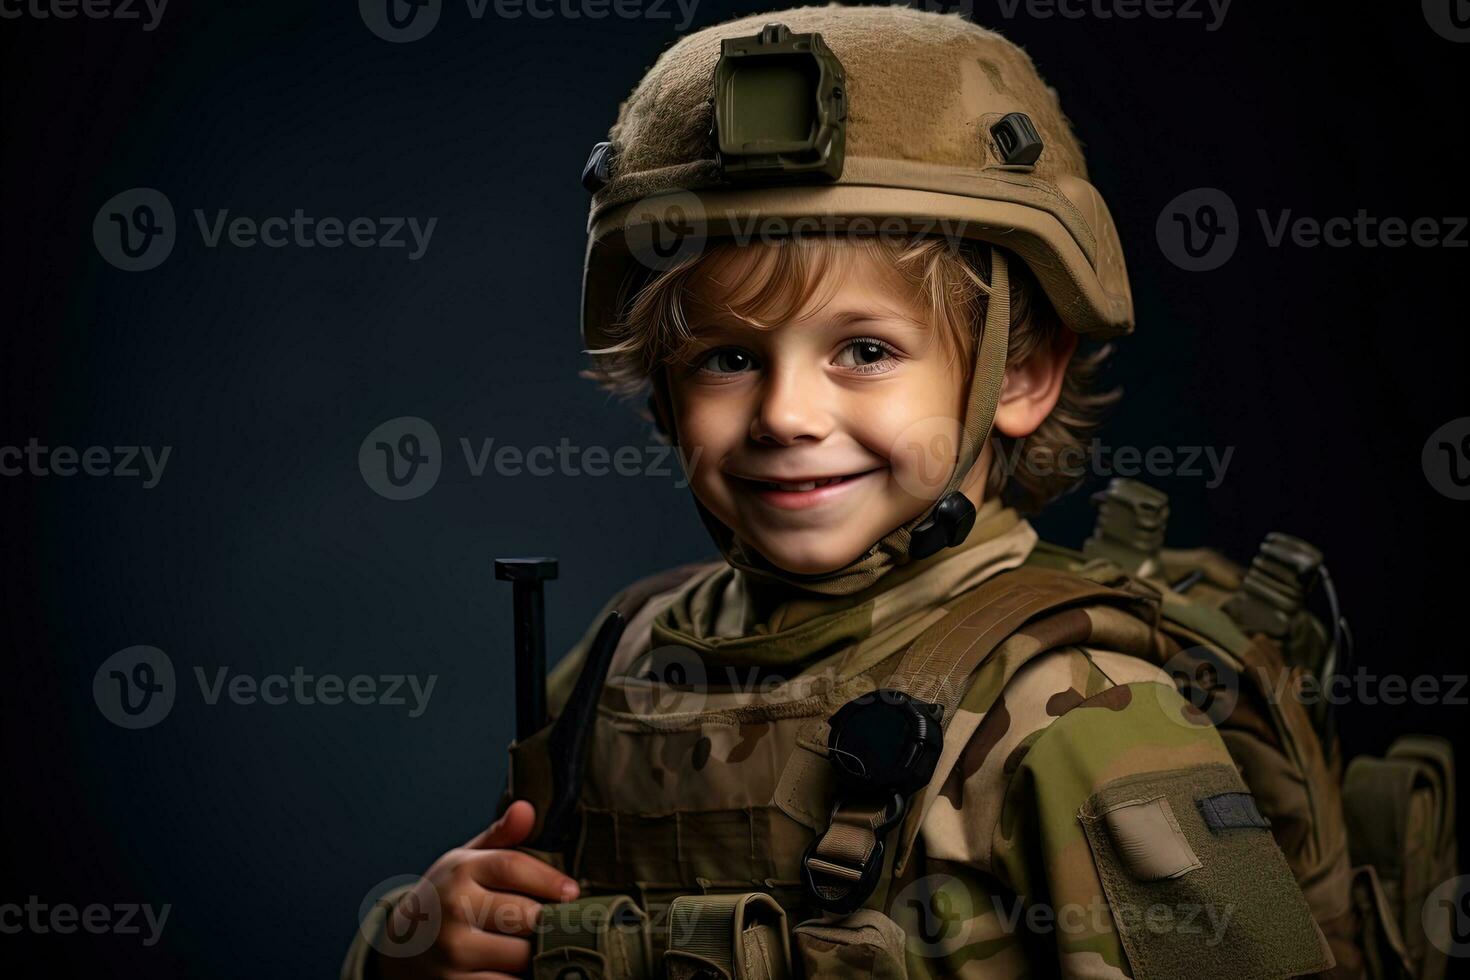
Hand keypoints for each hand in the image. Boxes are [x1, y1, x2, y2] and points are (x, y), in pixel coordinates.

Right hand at [374, 800, 578, 979]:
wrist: (399, 947)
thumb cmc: (446, 898)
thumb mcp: (466, 862)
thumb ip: (501, 837)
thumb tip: (526, 808)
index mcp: (460, 871)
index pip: (512, 866)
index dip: (549, 878)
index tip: (573, 891)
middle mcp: (454, 909)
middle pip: (524, 914)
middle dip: (549, 920)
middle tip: (565, 923)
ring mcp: (453, 952)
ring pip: (520, 955)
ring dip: (539, 953)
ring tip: (546, 946)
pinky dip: (521, 978)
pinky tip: (524, 969)